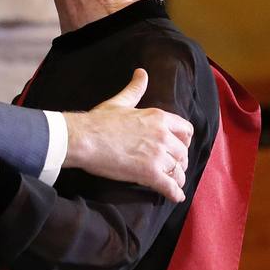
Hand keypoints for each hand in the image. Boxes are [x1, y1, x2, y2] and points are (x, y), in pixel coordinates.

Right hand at [63, 69, 192, 202]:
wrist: (83, 138)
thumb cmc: (98, 120)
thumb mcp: (120, 102)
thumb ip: (135, 89)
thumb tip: (141, 73)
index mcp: (158, 118)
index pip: (186, 130)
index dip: (183, 141)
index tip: (177, 146)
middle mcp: (163, 136)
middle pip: (183, 153)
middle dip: (179, 161)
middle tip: (173, 167)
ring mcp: (157, 155)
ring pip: (178, 171)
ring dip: (177, 178)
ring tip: (173, 183)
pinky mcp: (149, 173)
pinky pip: (170, 186)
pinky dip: (174, 193)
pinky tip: (174, 196)